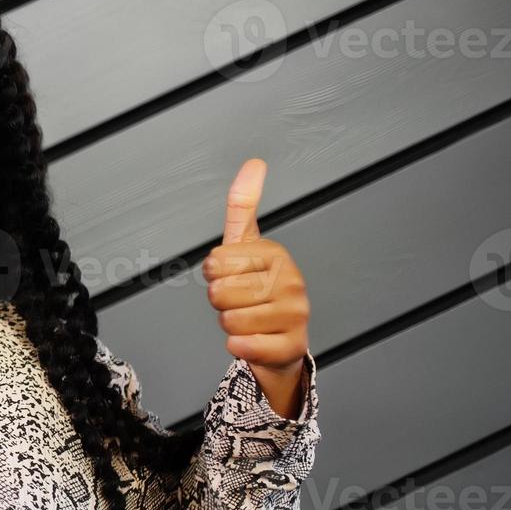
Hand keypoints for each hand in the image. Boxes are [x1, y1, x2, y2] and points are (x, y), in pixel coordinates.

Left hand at [202, 159, 311, 417]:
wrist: (280, 342)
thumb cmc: (258, 291)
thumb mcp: (247, 246)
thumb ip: (243, 206)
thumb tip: (255, 162)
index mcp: (277, 254)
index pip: (215, 262)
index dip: (214, 274)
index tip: (233, 277)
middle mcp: (292, 281)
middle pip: (219, 292)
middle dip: (220, 301)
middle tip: (240, 301)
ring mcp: (296, 314)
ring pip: (229, 320)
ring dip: (229, 324)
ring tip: (248, 320)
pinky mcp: (292, 346)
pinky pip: (243, 345)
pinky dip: (239, 346)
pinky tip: (252, 341)